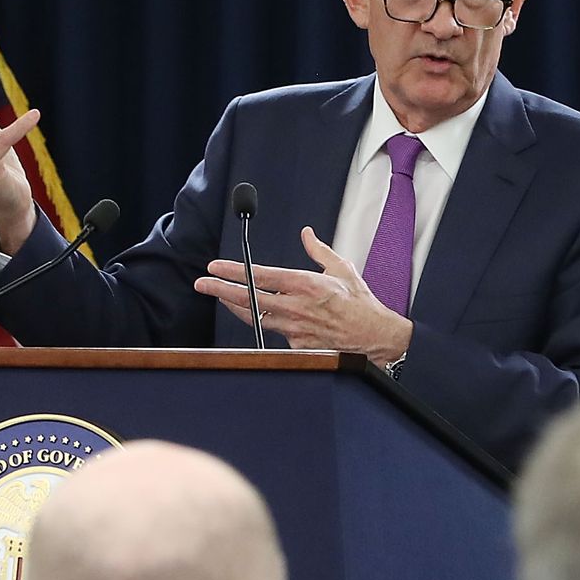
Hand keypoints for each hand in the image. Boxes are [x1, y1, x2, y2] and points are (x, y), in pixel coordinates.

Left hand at [194, 227, 412, 364]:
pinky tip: (255, 316)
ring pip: (255, 317)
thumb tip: (306, 234)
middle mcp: (296, 307)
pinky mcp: (297, 345)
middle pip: (249, 298)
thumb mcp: (342, 268)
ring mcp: (295, 329)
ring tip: (221, 297)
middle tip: (203, 283)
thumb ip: (319, 250)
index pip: (261, 275)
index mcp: (306, 284)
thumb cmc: (360, 304)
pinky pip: (273, 333)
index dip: (234, 271)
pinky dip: (264, 323)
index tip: (216, 267)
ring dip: (235, 306)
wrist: (375, 338)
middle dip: (221, 289)